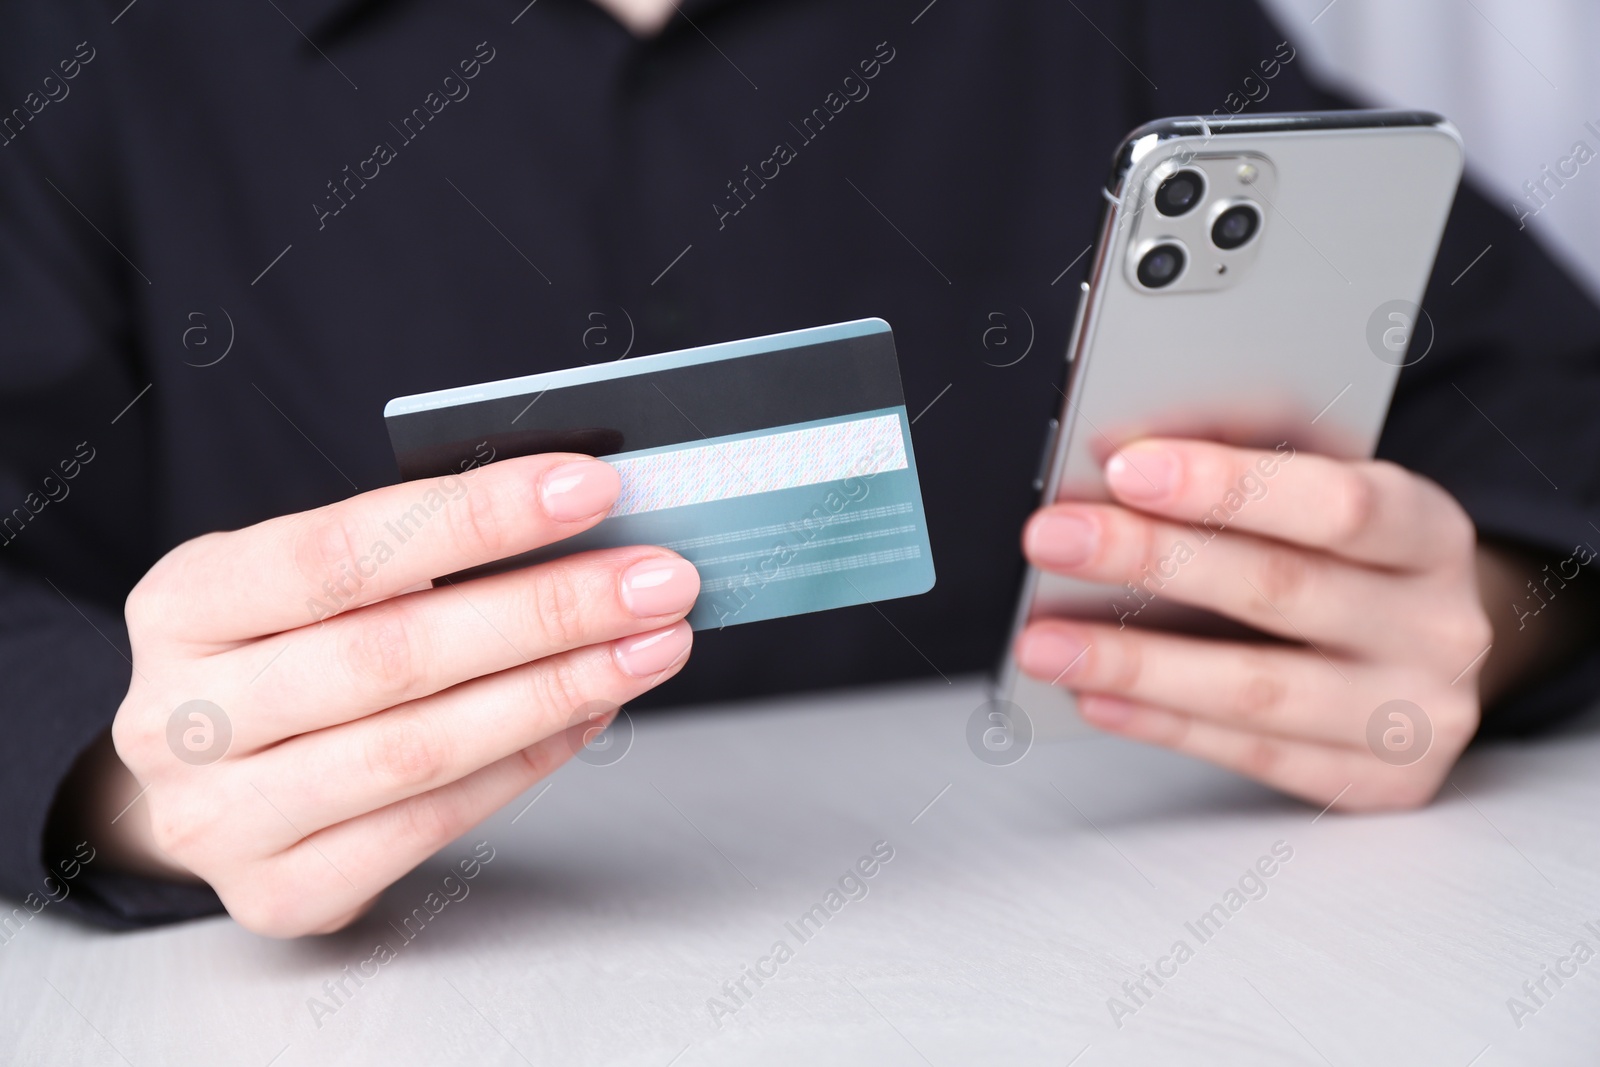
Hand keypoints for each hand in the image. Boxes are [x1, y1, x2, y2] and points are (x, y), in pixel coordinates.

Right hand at [107, 454, 697, 935]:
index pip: (340, 549)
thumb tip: (577, 516)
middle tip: (658, 580)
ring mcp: (222, 819)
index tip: (591, 488)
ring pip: (420, 749)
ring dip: (559, 689)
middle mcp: (183, 717)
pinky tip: (591, 713)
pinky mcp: (280, 892)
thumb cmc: (283, 654)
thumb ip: (412, 550)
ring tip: (652, 645)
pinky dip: (527, 763)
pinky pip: (430, 826)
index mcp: (184, 603)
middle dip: (547, 610)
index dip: (475, 517)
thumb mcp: (310, 582)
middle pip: (392, 656)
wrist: (198, 784)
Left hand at [1014, 439, 1492, 811]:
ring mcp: (1413, 716)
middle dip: (1150, 559)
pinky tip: (1094, 695)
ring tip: (1043, 641)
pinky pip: (1250, 754)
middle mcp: (1436, 626)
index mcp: (1429, 531)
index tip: (1123, 467)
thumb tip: (1122, 457)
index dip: (1226, 485)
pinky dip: (1160, 723)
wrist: (1434, 652)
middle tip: (1053, 538)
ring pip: (1256, 689)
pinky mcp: (1377, 784)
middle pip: (1280, 590)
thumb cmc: (1355, 560)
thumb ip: (1248, 473)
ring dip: (1134, 662)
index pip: (1334, 503)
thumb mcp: (1331, 496)